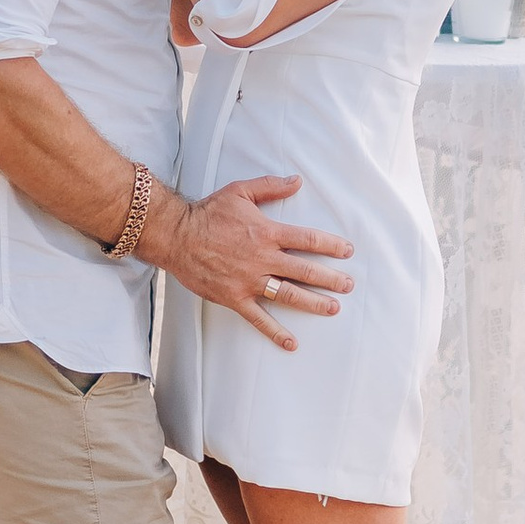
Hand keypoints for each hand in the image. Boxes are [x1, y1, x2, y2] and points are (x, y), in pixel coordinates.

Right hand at [157, 175, 353, 350]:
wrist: (176, 235)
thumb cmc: (208, 212)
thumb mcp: (240, 192)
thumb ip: (270, 186)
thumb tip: (297, 181)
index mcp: (267, 233)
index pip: (307, 240)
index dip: (330, 246)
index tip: (347, 251)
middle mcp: (263, 259)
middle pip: (305, 271)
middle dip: (331, 279)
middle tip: (348, 285)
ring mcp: (249, 281)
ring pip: (288, 295)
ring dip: (314, 303)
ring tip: (333, 308)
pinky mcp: (234, 298)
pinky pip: (258, 318)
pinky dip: (275, 332)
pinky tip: (291, 343)